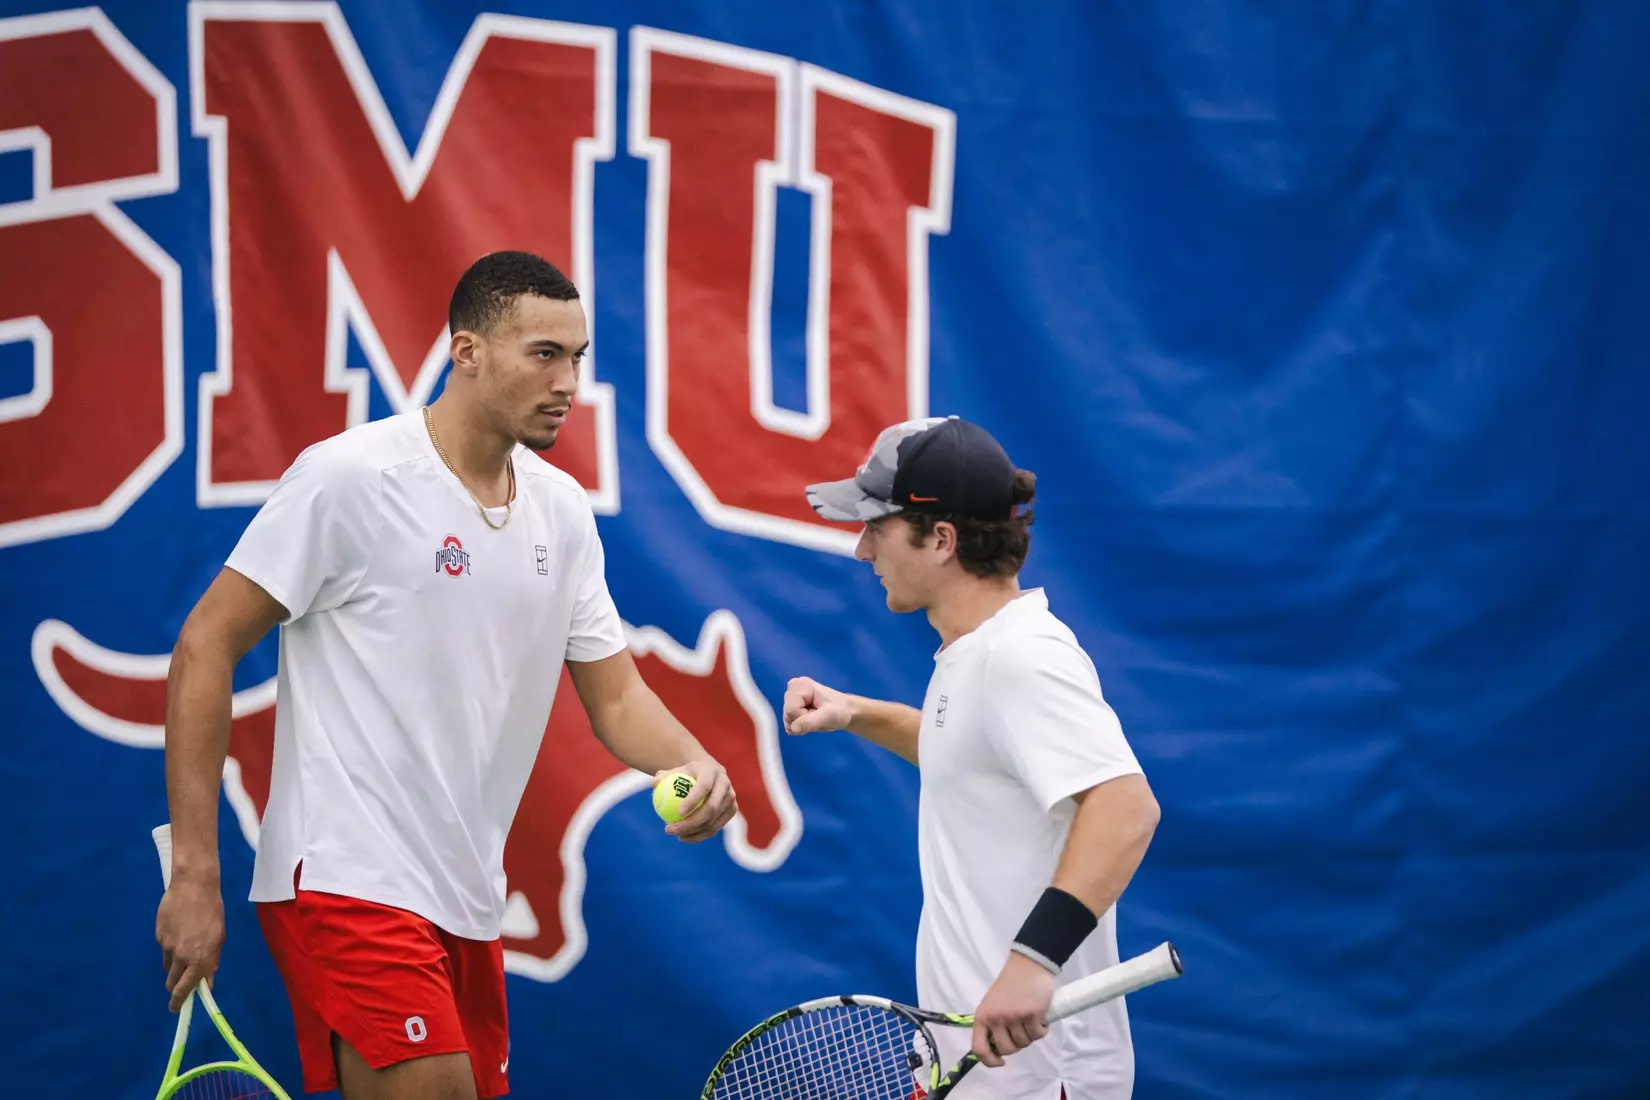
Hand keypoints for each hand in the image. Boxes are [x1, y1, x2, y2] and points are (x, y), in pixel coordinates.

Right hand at [155, 870, 224, 1012]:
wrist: (193, 886)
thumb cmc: (212, 911)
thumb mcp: (219, 938)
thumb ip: (211, 962)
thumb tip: (207, 983)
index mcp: (200, 960)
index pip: (185, 990)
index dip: (180, 1002)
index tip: (176, 1009)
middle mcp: (182, 957)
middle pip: (172, 982)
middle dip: (176, 986)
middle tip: (181, 982)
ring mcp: (167, 947)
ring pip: (168, 966)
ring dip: (175, 966)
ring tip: (185, 949)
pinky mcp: (158, 936)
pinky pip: (164, 949)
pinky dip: (170, 947)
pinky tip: (179, 932)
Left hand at [657, 758, 736, 842]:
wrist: (710, 773)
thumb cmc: (687, 773)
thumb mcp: (675, 771)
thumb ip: (663, 776)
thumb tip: (654, 783)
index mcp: (712, 771)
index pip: (704, 787)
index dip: (693, 800)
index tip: (677, 813)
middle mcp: (725, 785)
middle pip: (711, 808)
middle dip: (691, 822)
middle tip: (670, 828)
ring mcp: (731, 799)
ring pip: (712, 822)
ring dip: (693, 832)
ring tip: (675, 834)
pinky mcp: (731, 810)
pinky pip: (715, 828)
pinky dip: (699, 835)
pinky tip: (684, 837)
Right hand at [782, 677, 854, 735]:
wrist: (845, 712)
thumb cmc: (840, 711)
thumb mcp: (828, 717)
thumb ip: (810, 722)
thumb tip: (792, 728)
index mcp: (801, 685)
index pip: (791, 710)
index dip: (804, 717)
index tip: (818, 713)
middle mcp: (793, 687)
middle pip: (787, 714)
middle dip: (802, 721)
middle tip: (817, 716)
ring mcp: (791, 696)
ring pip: (787, 720)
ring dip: (801, 724)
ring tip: (815, 717)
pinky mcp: (791, 704)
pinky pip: (788, 723)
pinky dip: (799, 726)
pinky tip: (809, 719)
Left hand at [970, 953, 1054, 1067]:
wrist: (1027, 965)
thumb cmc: (1009, 986)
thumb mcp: (992, 1005)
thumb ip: (992, 1026)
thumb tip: (996, 1051)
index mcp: (982, 1016)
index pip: (979, 1048)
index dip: (989, 1061)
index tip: (1001, 1061)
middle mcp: (996, 1018)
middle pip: (1007, 1049)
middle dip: (1017, 1044)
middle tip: (1021, 1030)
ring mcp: (1014, 1016)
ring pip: (1025, 1043)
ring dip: (1030, 1035)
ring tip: (1030, 1019)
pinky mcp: (1032, 1014)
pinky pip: (1039, 1035)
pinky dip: (1042, 1029)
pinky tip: (1040, 1016)